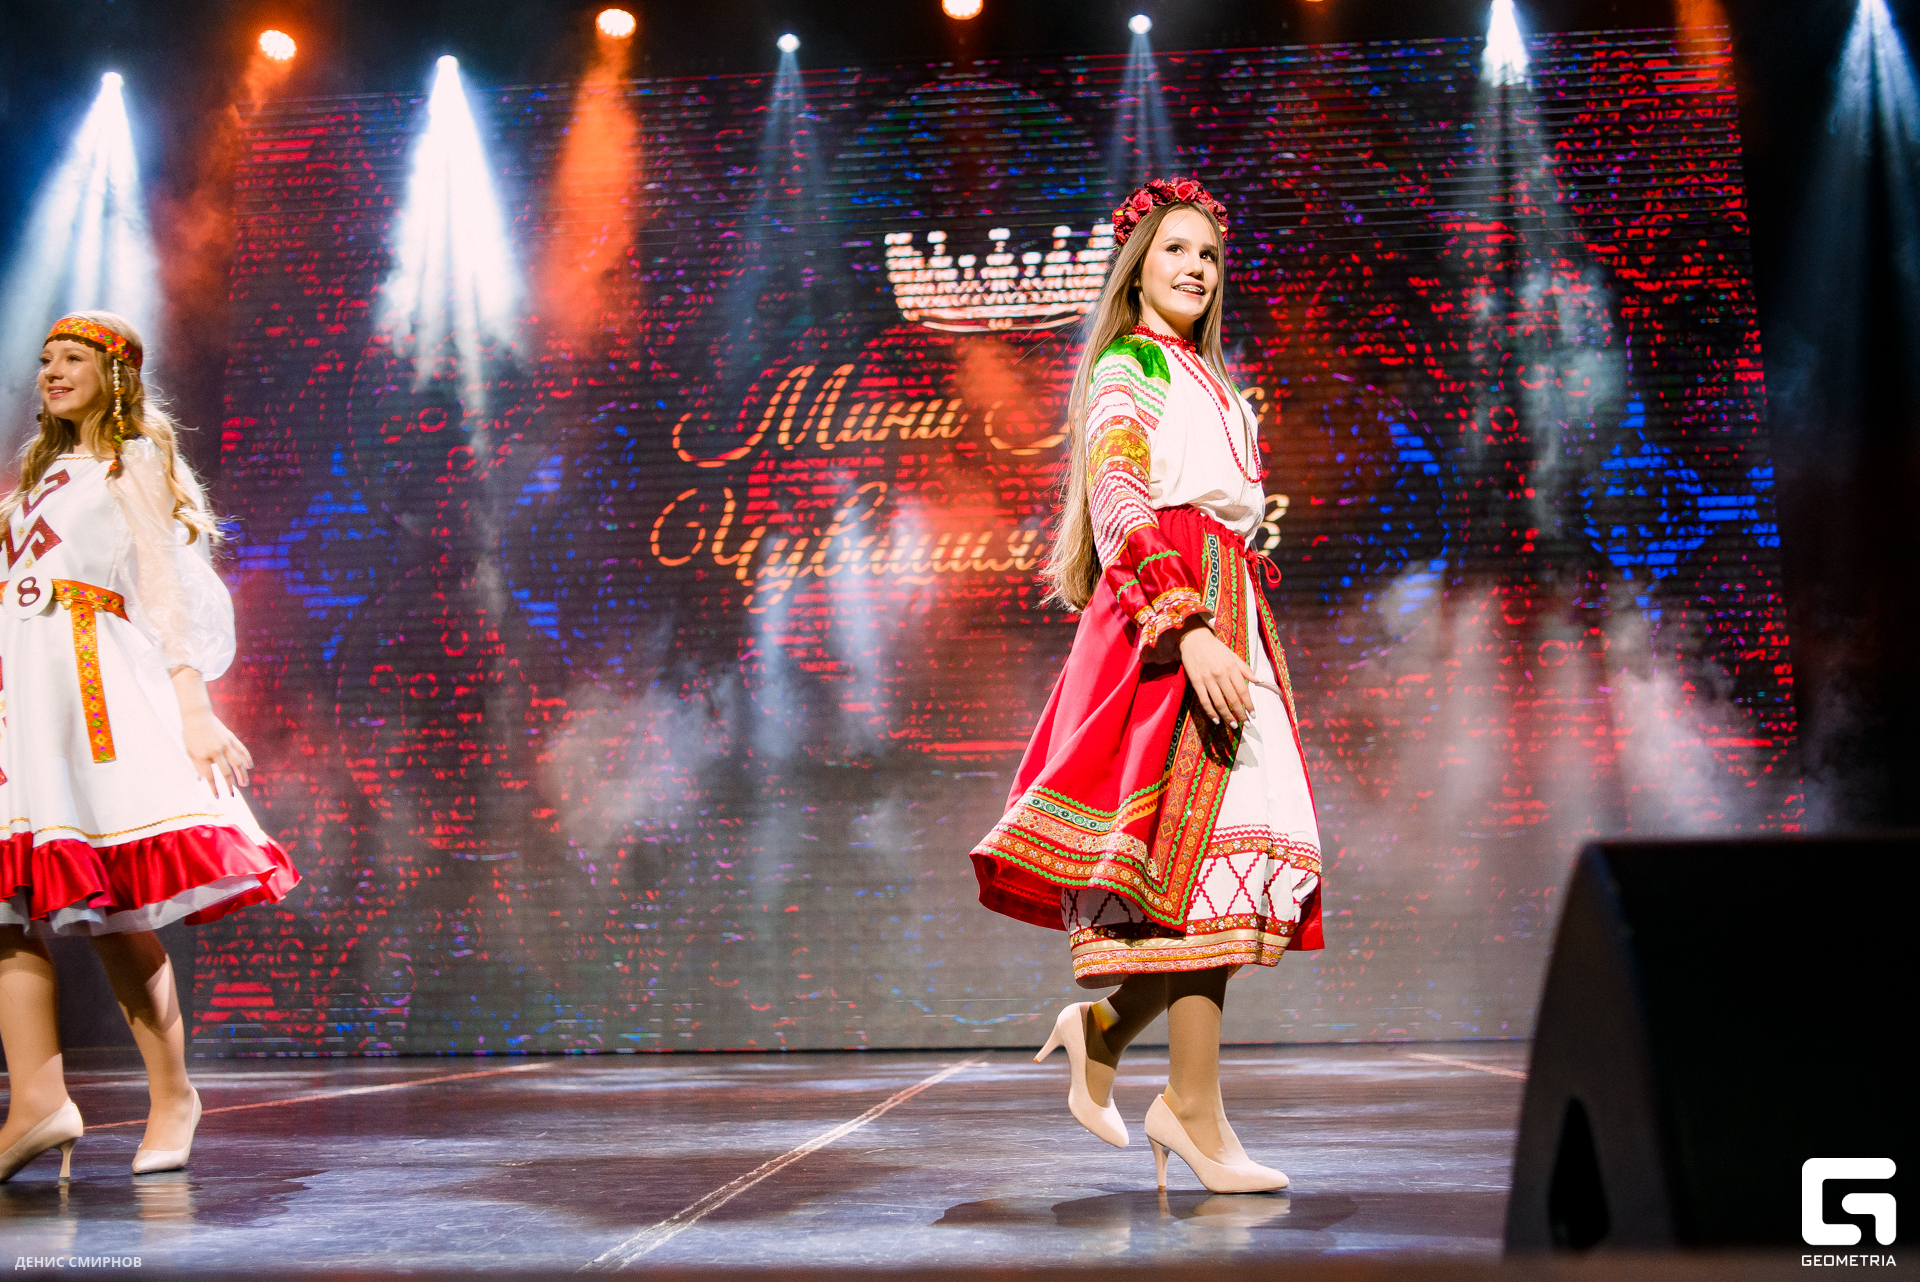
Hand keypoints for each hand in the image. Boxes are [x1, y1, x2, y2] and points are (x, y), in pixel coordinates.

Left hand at [171, 665, 253, 792]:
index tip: (218, 797)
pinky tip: (249, 767)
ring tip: (244, 784)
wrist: (197, 716)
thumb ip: (197, 766)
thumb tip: (202, 780)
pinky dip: (247, 759)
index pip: (210, 776)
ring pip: (237, 763)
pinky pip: (241, 750)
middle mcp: (215, 751)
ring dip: (241, 775)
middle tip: (232, 795)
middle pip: (226, 772)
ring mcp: (225, 744)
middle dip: (229, 785)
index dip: (214, 788)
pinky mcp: (231, 739)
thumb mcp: (189, 751)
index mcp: (202, 756)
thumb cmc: (191, 735)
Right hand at [1178, 622, 1255, 726]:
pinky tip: (1216, 720)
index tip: (1253, 715)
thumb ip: (1245, 669)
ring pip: (1219, 703)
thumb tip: (1258, 681)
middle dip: (1241, 714)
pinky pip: (1204, 700)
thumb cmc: (1215, 647)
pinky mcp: (1196, 682)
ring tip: (1234, 725)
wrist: (1194, 639)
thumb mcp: (1233, 655)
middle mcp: (1221, 674)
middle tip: (1246, 724)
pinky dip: (1210, 712)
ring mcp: (1208, 679)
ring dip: (1227, 716)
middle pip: (1233, 699)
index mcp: (1232, 668)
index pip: (1243, 690)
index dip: (1249, 705)